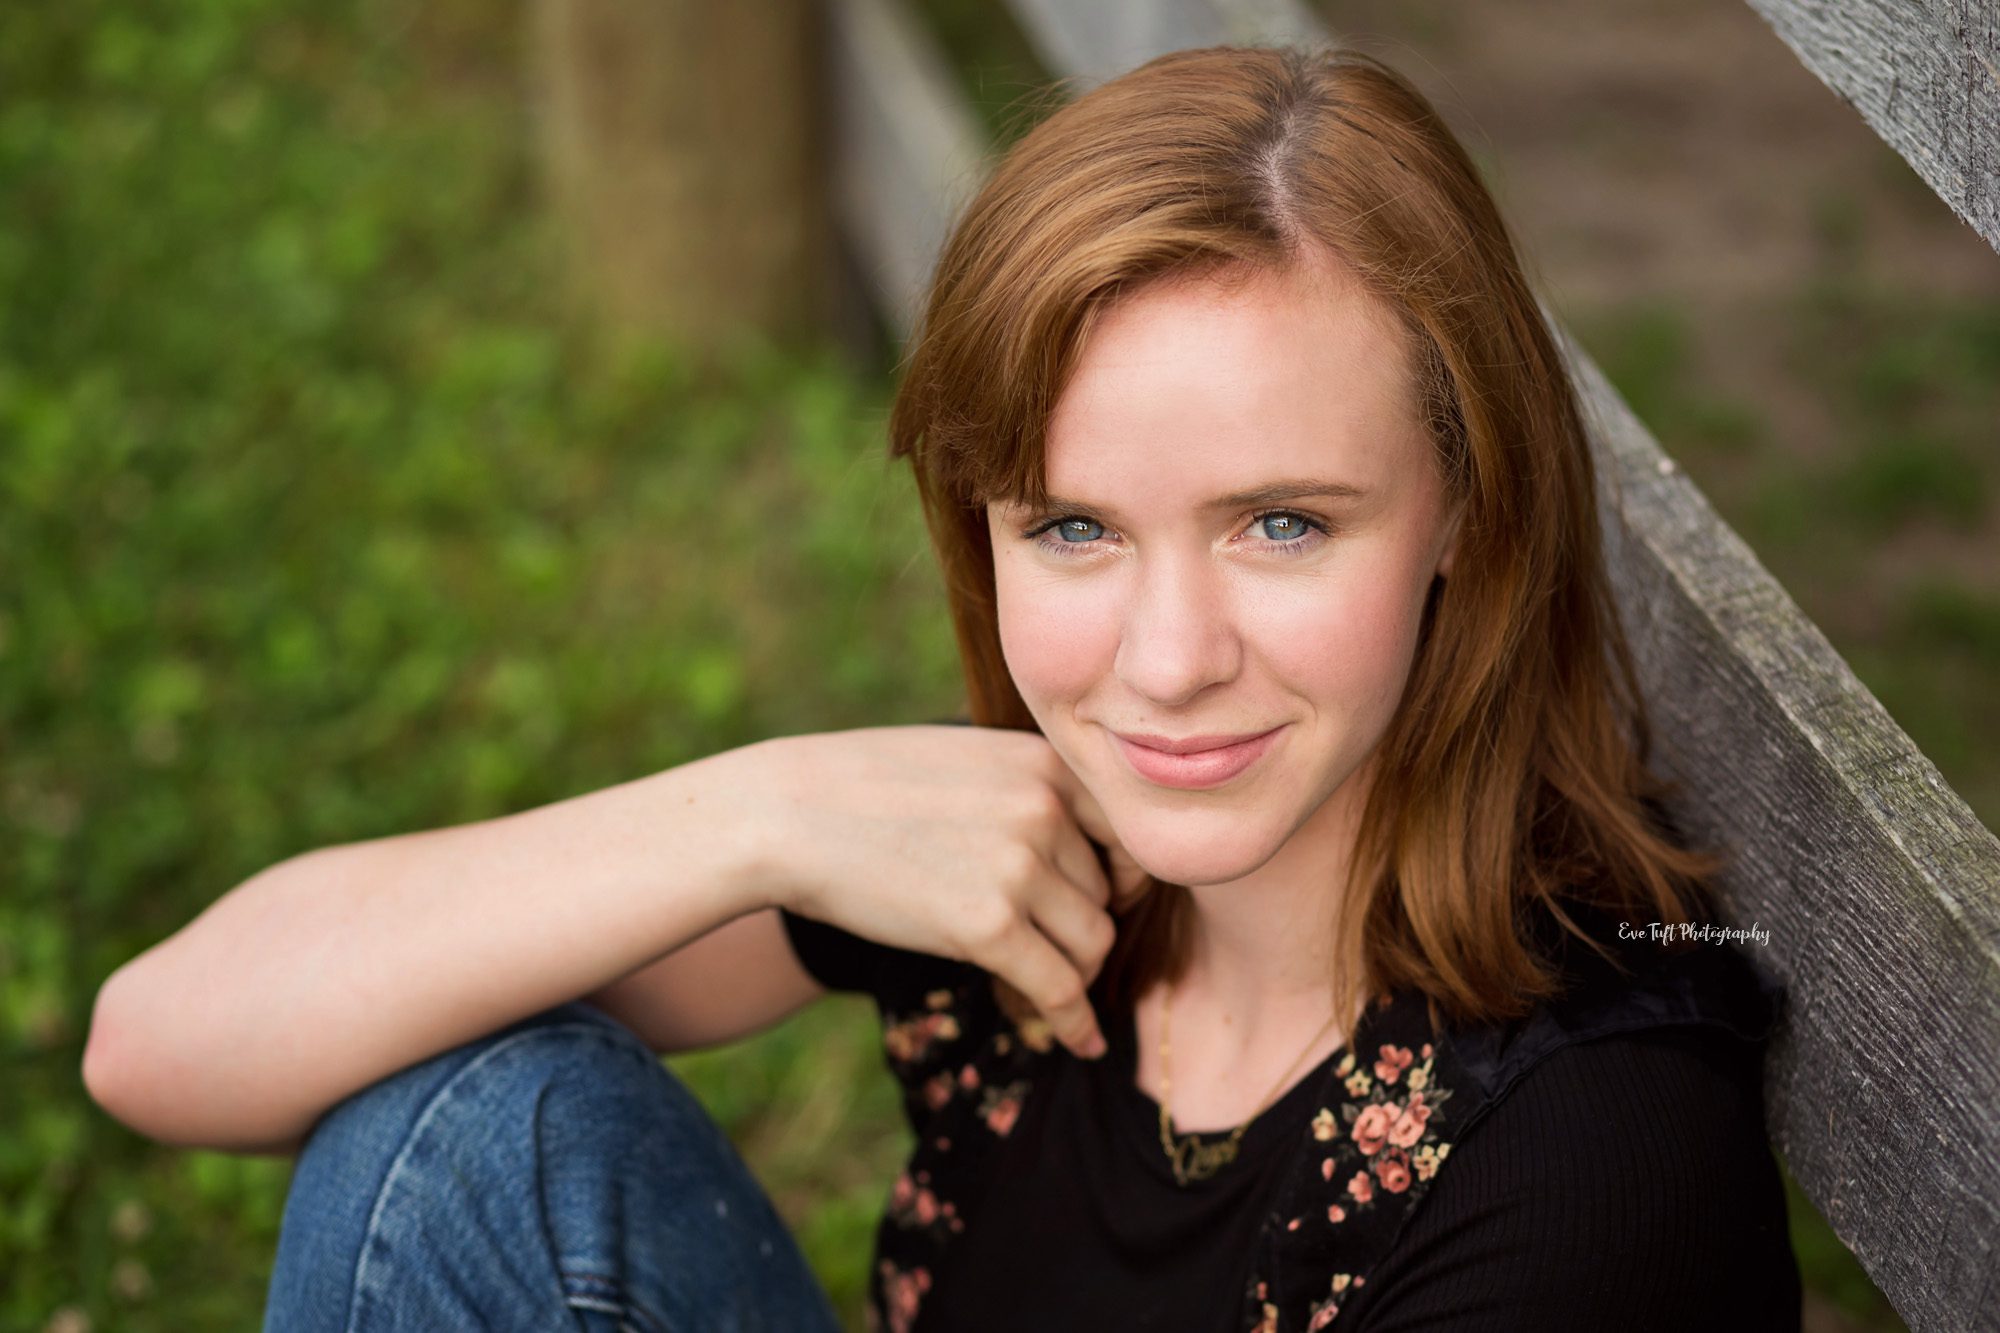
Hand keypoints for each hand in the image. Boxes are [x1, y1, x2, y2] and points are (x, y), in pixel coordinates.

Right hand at [725, 724, 1147, 1058]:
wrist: (787, 814)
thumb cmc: (864, 789)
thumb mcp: (965, 760)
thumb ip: (1028, 793)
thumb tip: (1079, 852)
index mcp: (1045, 762)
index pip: (1128, 834)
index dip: (1122, 880)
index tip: (1102, 907)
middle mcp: (1045, 809)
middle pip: (1107, 894)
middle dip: (1081, 930)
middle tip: (1050, 954)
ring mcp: (1019, 866)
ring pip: (1092, 944)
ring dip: (1074, 974)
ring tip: (1042, 988)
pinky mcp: (987, 926)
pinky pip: (1061, 988)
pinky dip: (1076, 1022)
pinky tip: (1081, 1042)